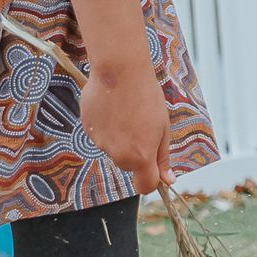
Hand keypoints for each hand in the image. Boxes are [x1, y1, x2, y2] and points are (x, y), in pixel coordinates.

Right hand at [79, 58, 171, 190]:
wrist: (119, 71)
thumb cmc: (146, 96)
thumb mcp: (163, 127)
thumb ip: (163, 157)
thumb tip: (168, 181)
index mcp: (140, 156)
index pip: (145, 186)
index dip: (152, 180)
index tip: (154, 169)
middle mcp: (118, 155)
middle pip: (128, 166)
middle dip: (136, 153)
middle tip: (141, 125)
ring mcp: (100, 143)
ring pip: (114, 149)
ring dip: (120, 138)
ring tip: (125, 111)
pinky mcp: (88, 130)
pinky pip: (100, 135)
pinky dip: (106, 126)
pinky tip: (112, 107)